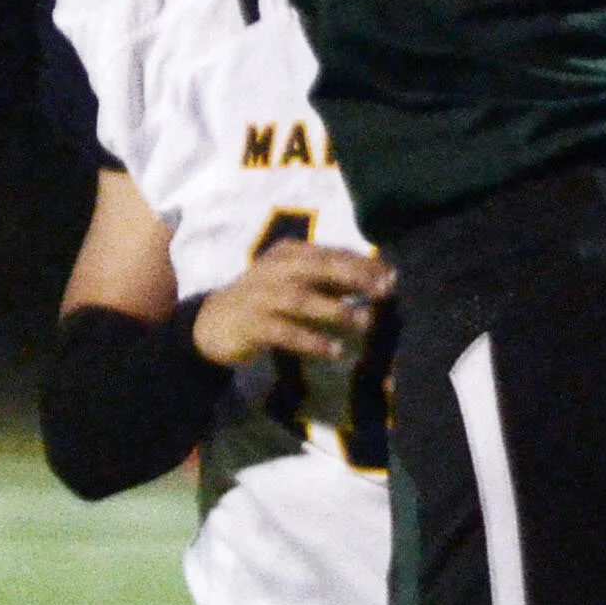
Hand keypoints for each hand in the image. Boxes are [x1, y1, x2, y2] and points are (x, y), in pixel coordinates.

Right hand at [192, 243, 393, 367]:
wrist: (213, 323)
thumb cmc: (265, 299)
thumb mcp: (296, 281)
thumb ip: (331, 280)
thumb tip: (378, 281)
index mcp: (289, 253)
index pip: (331, 253)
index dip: (363, 263)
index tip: (392, 276)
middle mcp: (275, 269)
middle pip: (319, 268)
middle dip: (354, 278)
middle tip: (385, 292)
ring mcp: (261, 296)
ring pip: (302, 299)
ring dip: (336, 310)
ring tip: (367, 322)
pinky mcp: (252, 325)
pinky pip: (284, 332)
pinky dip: (310, 341)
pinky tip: (334, 351)